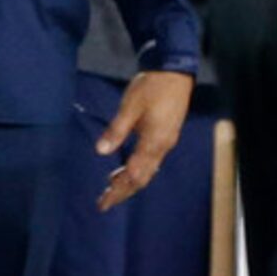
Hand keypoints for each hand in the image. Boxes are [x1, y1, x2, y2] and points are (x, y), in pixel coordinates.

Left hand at [97, 69, 193, 211]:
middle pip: (143, 178)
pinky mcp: (166, 136)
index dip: (118, 191)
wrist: (176, 72)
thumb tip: (100, 151)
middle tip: (104, 202)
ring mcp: (166, 142)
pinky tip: (125, 168)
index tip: (103, 203)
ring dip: (130, 181)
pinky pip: (151, 161)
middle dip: (123, 192)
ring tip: (111, 187)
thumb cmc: (152, 87)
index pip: (134, 175)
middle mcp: (162, 147)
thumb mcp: (130, 106)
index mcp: (153, 142)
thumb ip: (116, 130)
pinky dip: (137, 169)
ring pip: (148, 170)